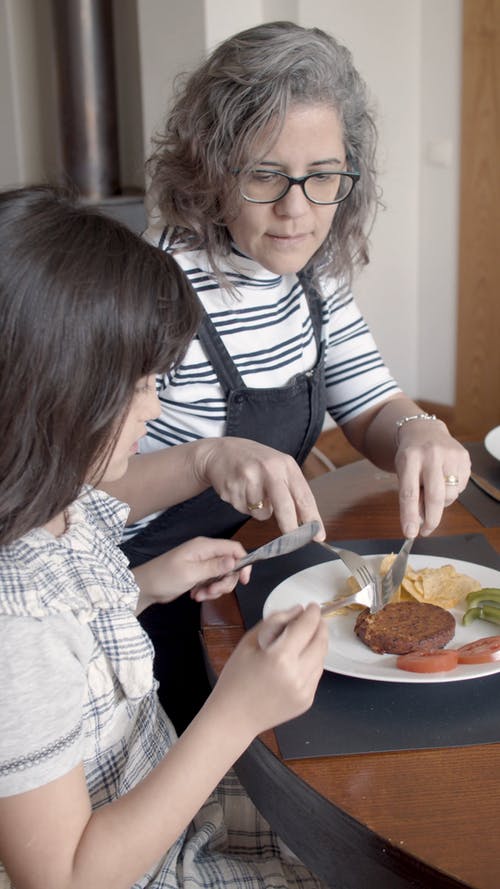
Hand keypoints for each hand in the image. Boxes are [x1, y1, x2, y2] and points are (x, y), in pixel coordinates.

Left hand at [133, 537, 251, 610]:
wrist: (145, 588)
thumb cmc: (164, 577)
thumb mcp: (190, 573)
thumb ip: (214, 567)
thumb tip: (234, 561)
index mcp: (204, 546)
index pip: (233, 548)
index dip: (243, 563)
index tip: (244, 581)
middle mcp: (205, 553)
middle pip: (230, 565)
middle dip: (225, 582)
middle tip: (212, 591)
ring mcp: (202, 564)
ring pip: (222, 576)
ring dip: (215, 589)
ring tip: (200, 595)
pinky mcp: (199, 574)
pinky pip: (212, 582)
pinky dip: (208, 591)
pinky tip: (195, 595)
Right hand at [194, 437, 324, 536]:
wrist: (221, 452)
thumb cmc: (255, 463)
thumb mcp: (278, 467)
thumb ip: (291, 490)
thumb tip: (305, 521)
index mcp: (285, 464)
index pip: (304, 495)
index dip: (312, 518)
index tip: (318, 535)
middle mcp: (269, 469)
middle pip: (284, 505)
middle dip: (290, 526)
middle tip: (292, 542)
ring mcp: (249, 477)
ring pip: (261, 513)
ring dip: (259, 511)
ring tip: (252, 492)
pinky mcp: (232, 487)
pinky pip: (244, 510)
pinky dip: (244, 506)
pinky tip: (240, 490)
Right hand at [210, 603, 327, 736]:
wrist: (233, 717)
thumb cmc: (235, 677)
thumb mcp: (249, 642)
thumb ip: (275, 622)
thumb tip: (297, 611)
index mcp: (280, 657)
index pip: (306, 627)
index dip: (312, 613)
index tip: (312, 606)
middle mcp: (297, 674)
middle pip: (321, 642)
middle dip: (320, 626)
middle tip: (314, 618)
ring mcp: (305, 690)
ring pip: (321, 658)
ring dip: (317, 644)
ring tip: (305, 638)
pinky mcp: (307, 701)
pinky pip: (316, 675)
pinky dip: (312, 662)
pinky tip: (298, 659)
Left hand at [395, 422, 470, 536]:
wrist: (425, 431)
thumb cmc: (411, 456)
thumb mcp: (402, 471)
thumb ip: (410, 494)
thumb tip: (419, 521)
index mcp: (409, 458)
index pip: (409, 492)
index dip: (410, 516)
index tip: (410, 533)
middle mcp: (431, 455)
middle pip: (435, 497)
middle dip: (431, 519)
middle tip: (426, 530)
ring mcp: (450, 455)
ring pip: (450, 495)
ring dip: (442, 503)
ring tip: (433, 491)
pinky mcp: (464, 457)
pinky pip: (461, 488)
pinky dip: (451, 491)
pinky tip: (444, 479)